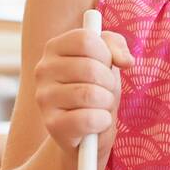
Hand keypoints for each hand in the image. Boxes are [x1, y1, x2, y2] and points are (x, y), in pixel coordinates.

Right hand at [34, 23, 134, 155]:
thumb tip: (125, 61)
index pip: (85, 40)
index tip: (105, 64)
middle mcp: (43, 70)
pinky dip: (102, 121)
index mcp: (54, 47)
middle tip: (105, 90)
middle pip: (89, 67)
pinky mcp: (52, 124)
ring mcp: (44, 98)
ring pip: (90, 94)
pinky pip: (88, 119)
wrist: (85, 129)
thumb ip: (116, 46)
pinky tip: (97, 122)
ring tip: (100, 105)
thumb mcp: (108, 60)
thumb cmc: (96, 87)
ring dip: (106, 102)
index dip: (105, 54)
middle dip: (109, 82)